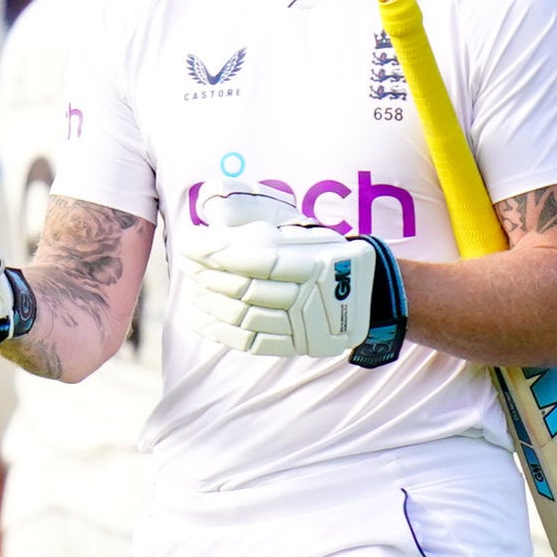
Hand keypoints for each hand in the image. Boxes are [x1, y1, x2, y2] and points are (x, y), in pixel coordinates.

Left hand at [187, 221, 405, 361]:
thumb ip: (254, 217)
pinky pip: (253, 342)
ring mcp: (305, 323)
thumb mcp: (296, 225)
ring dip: (211, 302)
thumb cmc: (324, 251)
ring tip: (193, 289)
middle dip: (207, 274)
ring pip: (245, 316)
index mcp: (311, 257)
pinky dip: (221, 332)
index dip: (215, 250)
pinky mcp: (299, 344)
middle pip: (245, 287)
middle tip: (186, 264)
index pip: (253, 256)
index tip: (188, 242)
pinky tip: (200, 319)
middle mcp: (310, 292)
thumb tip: (210, 212)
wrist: (370, 292)